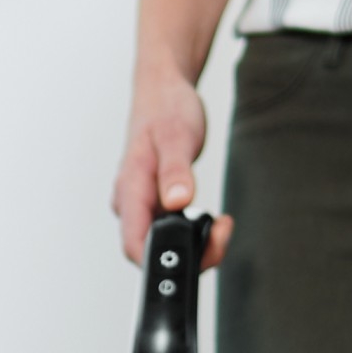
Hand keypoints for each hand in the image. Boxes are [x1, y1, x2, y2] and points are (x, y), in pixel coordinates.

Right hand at [112, 70, 230, 266]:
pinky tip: (212, 220)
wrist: (162, 91)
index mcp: (130, 190)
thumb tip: (177, 202)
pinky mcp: (154, 203)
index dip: (163, 261)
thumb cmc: (165, 110)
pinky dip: (192, 232)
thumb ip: (176, 172)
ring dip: (194, 244)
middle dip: (190, 254)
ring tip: (221, 225)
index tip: (198, 253)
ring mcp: (141, 204)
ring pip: (161, 243)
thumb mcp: (176, 137)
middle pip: (150, 251)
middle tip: (221, 232)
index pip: (134, 246)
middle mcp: (131, 203)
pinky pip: (169, 230)